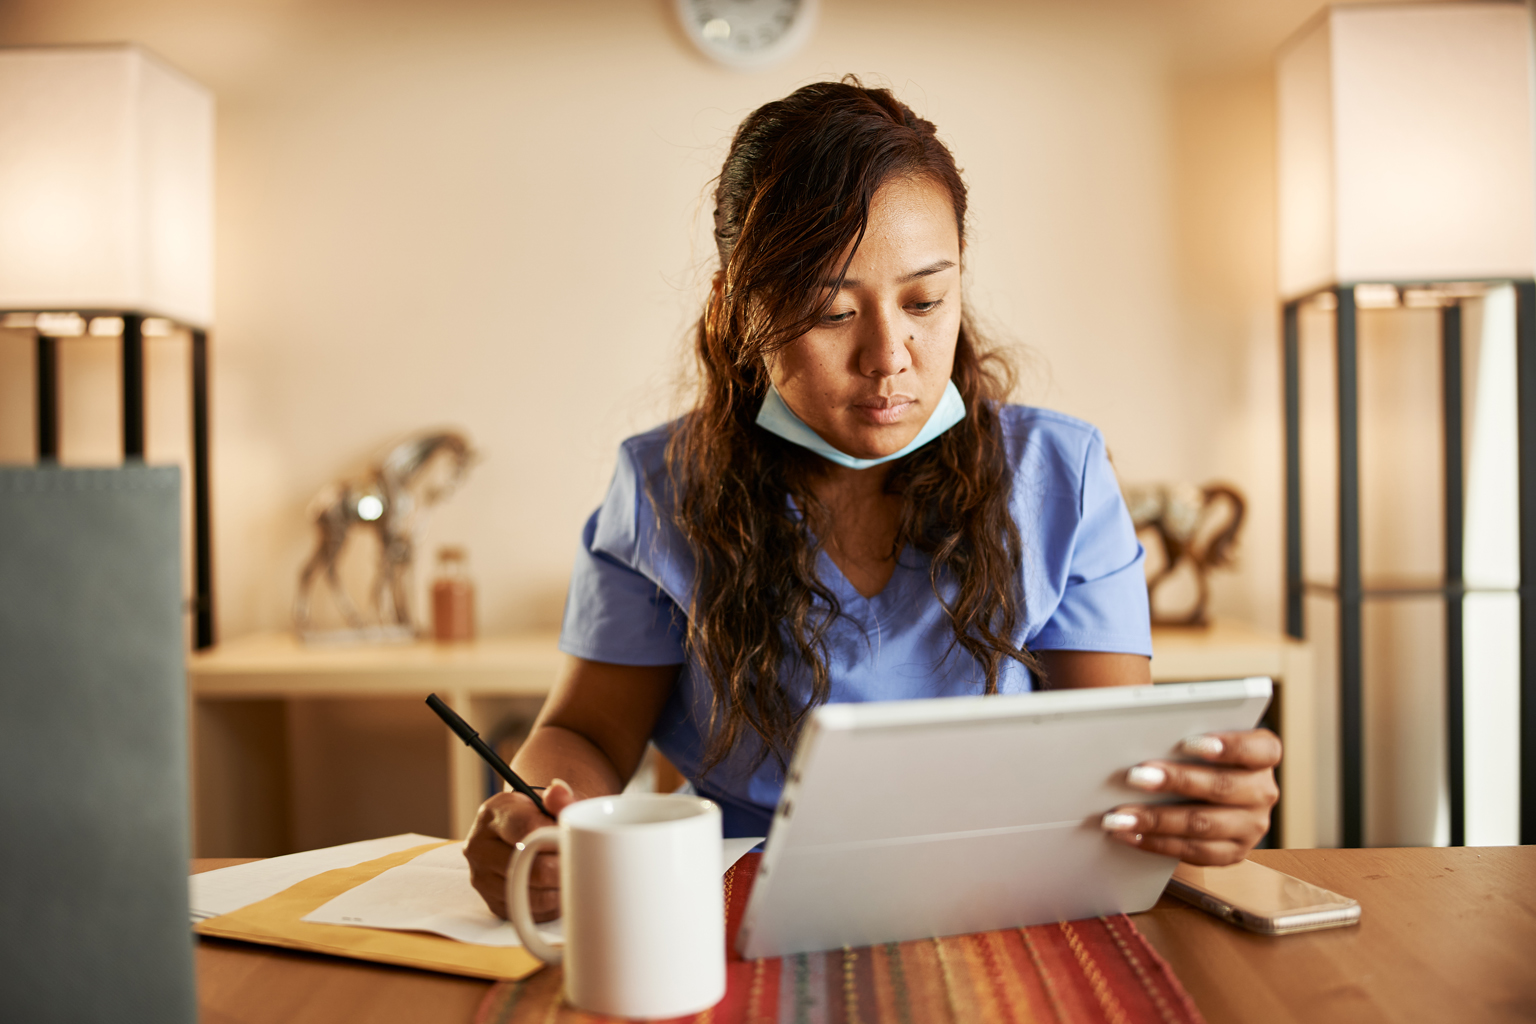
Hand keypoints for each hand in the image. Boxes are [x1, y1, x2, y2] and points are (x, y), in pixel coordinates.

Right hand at [464, 779, 577, 919]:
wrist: (527, 834)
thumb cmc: (544, 817)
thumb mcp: (554, 801)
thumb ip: (561, 797)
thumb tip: (559, 793)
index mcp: (494, 813)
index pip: (527, 829)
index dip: (558, 839)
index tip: (577, 841)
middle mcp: (480, 846)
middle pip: (529, 867)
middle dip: (564, 867)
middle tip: (582, 861)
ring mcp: (482, 877)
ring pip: (529, 894)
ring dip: (559, 889)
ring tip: (574, 875)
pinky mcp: (493, 903)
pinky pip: (527, 913)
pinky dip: (551, 906)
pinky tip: (560, 890)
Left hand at [1099, 729, 1280, 864]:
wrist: (1207, 793)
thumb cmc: (1196, 755)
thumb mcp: (1200, 739)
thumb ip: (1183, 735)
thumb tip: (1137, 736)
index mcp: (1263, 756)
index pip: (1259, 749)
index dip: (1228, 745)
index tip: (1187, 742)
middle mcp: (1263, 791)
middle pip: (1222, 787)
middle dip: (1175, 781)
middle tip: (1135, 776)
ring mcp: (1252, 826)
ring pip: (1204, 824)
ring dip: (1157, 819)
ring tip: (1120, 815)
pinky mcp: (1233, 853)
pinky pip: (1194, 852)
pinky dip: (1156, 842)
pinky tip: (1129, 834)